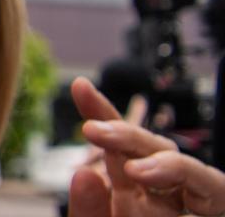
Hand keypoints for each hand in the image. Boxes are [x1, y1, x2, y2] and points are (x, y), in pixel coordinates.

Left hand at [68, 76, 224, 215]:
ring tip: (137, 171)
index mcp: (131, 194)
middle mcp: (164, 197)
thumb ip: (89, 212)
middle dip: (127, 133)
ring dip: (165, 164)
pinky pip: (215, 192)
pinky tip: (164, 185)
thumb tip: (85, 172)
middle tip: (93, 129)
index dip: (102, 113)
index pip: (117, 147)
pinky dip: (195, 183)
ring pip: (190, 171)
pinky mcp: (215, 214)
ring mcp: (194, 208)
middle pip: (153, 149)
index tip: (78, 85)